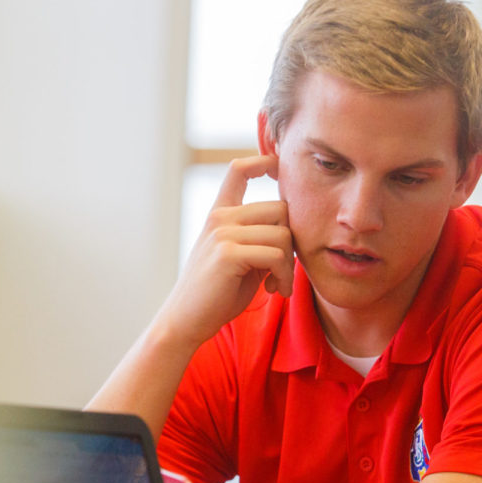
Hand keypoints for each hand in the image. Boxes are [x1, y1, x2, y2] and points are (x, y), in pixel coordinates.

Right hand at [157, 155, 292, 350]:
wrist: (187, 321)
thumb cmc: (218, 294)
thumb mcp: (243, 260)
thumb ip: (262, 239)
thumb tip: (294, 228)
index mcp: (221, 215)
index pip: (238, 170)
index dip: (263, 161)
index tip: (279, 166)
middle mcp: (220, 218)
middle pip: (280, 208)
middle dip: (292, 242)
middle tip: (283, 272)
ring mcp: (222, 232)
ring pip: (283, 233)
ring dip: (290, 265)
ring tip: (279, 285)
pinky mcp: (228, 253)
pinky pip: (276, 254)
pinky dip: (284, 275)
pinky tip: (274, 290)